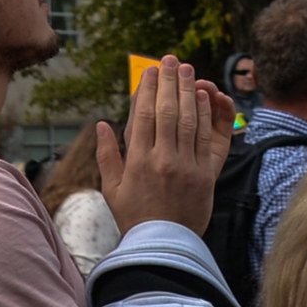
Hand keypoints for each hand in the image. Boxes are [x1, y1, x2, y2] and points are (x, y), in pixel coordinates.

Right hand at [100, 60, 231, 232]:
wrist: (164, 246)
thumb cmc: (134, 217)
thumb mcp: (111, 189)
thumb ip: (106, 155)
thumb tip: (101, 123)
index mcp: (136, 162)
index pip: (142, 115)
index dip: (146, 89)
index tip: (149, 71)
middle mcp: (162, 160)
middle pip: (166, 111)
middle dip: (169, 82)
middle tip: (170, 60)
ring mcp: (186, 167)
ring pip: (188, 120)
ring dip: (188, 91)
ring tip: (188, 69)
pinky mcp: (205, 175)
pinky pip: (205, 138)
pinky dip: (205, 114)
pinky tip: (204, 96)